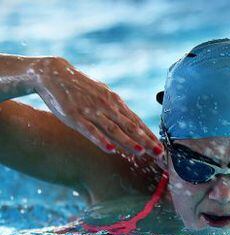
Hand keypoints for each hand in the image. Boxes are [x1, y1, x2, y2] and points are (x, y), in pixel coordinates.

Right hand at [32, 57, 162, 157]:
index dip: (150, 136)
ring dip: (128, 141)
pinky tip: (110, 149)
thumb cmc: (82, 88)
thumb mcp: (104, 95)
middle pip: (130, 127)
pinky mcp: (75, 116)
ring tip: (141, 152)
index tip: (162, 149)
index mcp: (116, 103)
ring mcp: (92, 111)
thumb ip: (118, 110)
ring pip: (113, 129)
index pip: (137, 122)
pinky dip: (100, 139)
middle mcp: (108, 106)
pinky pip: (90, 129)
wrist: (54, 74)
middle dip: (146, 141)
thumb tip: (134, 124)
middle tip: (159, 154)